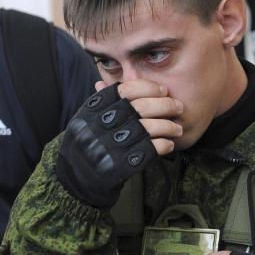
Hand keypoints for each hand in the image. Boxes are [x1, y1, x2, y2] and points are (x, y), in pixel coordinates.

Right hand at [55, 80, 181, 207]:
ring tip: (177, 128)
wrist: (76, 178)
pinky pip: (149, 150)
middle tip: (178, 107)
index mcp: (92, 109)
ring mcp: (109, 146)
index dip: (148, 87)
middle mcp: (99, 125)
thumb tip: (123, 76)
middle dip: (165, 105)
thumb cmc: (88, 143)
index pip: (125, 90)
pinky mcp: (120, 165)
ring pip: (148, 129)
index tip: (163, 90)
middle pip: (140, 108)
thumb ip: (106, 100)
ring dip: (168, 126)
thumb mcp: (89, 118)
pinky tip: (169, 144)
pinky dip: (163, 145)